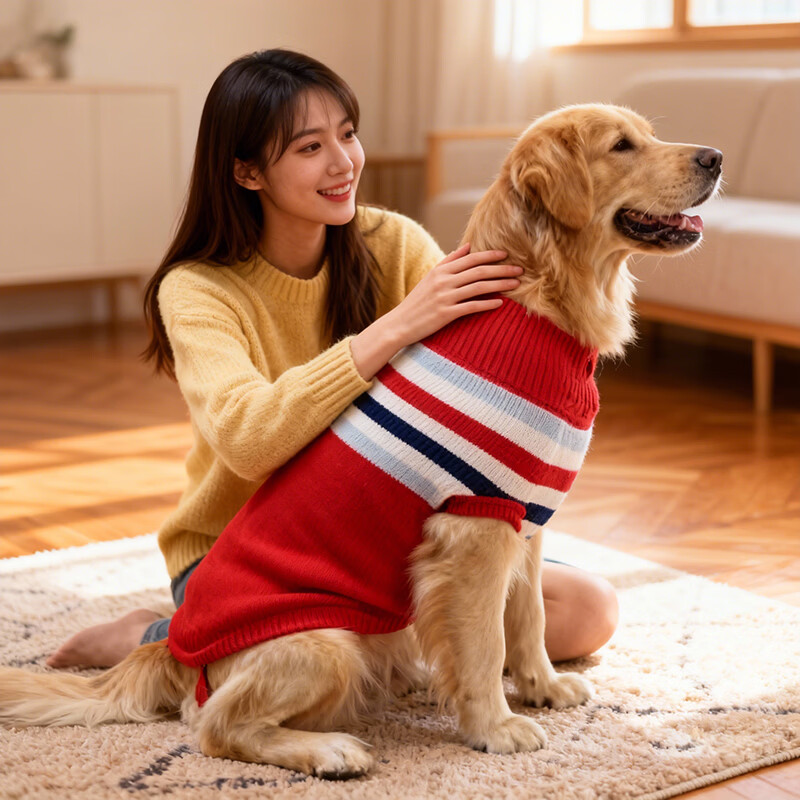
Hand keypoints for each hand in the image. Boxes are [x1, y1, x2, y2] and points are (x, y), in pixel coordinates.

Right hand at [384, 243, 521, 346]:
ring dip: (500, 284)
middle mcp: (443, 281)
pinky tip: (500, 303)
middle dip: (501, 269)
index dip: (490, 256)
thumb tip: (468, 246)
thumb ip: (450, 261)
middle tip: (520, 269)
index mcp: (440, 270)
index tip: (506, 255)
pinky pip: (471, 306)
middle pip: (478, 271)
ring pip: (478, 287)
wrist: (399, 324)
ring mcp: (445, 297)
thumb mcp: (430, 277)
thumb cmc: (417, 301)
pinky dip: (487, 304)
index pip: (470, 259)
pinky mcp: (446, 314)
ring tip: (516, 284)